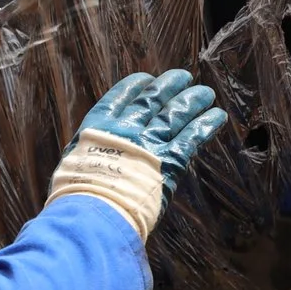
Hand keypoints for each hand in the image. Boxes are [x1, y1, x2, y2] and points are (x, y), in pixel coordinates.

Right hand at [75, 68, 229, 191]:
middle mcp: (126, 129)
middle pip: (151, 101)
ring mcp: (149, 144)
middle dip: (168, 87)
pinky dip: (205, 125)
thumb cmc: (76, 197)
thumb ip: (88, 158)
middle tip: (183, 77)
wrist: (94, 212)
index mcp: (98, 127)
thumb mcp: (73, 167)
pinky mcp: (170, 162)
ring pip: (175, 115)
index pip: (118, 98)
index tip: (146, 79)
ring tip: (206, 93)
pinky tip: (217, 115)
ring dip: (192, 101)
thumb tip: (87, 164)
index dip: (134, 87)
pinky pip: (191, 138)